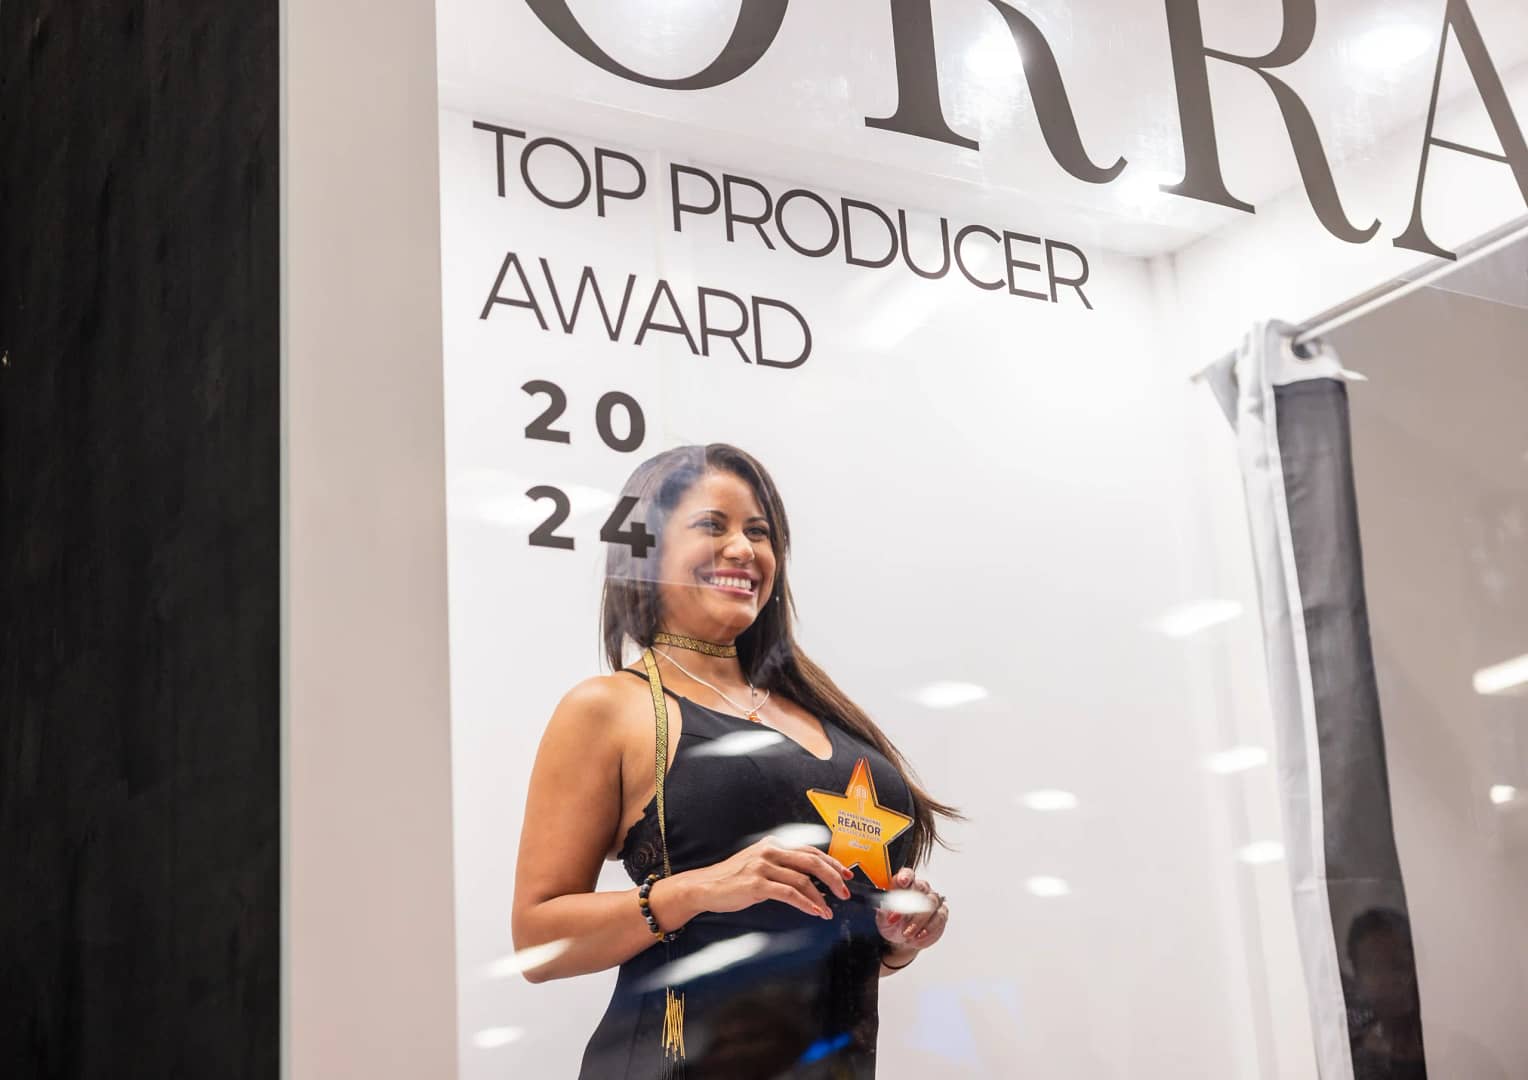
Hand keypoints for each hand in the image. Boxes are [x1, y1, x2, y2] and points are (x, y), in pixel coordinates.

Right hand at [689, 835, 852, 920]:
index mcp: (773, 845)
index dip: (832, 862)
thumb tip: (809, 878)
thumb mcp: (758, 864)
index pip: (810, 851)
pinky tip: (815, 911)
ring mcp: (763, 867)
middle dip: (833, 877)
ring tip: (829, 910)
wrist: (704, 886)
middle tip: (846, 892)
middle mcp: (770, 851)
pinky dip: (806, 903)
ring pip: (803, 880)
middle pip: (812, 861)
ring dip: (821, 897)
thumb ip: (780, 866)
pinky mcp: (757, 884)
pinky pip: (789, 894)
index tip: (847, 874)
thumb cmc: (732, 879)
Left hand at [876, 867, 947, 951]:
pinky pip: (938, 918)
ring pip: (930, 904)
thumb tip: (881, 909)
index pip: (907, 874)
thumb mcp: (883, 919)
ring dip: (917, 921)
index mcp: (905, 885)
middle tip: (896, 919)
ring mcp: (932, 901)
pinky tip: (919, 935)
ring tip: (906, 933)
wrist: (903, 940)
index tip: (902, 882)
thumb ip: (883, 913)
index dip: (905, 876)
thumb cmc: (893, 924)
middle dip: (908, 905)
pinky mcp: (941, 914)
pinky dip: (928, 928)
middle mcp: (920, 890)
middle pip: (920, 888)